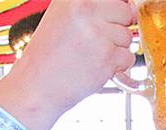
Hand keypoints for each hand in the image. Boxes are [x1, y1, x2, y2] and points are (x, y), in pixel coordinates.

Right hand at [6, 1, 134, 118]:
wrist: (37, 86)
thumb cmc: (48, 56)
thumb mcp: (62, 16)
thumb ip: (91, 7)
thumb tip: (125, 5)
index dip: (116, 8)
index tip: (111, 17)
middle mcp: (86, 9)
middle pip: (125, 11)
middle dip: (118, 27)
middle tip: (98, 40)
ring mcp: (97, 33)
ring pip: (128, 36)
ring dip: (117, 49)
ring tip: (92, 55)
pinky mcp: (106, 56)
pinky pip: (128, 57)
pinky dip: (118, 66)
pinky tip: (97, 66)